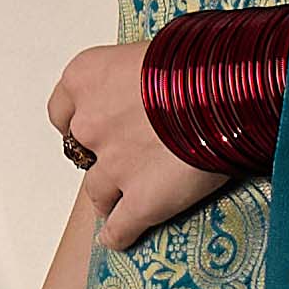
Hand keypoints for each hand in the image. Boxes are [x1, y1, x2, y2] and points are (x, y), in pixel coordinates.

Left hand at [49, 36, 225, 247]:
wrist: (227, 88)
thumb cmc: (200, 60)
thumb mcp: (155, 50)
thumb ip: (136, 76)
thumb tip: (146, 87)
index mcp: (86, 79)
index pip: (61, 111)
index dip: (81, 122)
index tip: (97, 126)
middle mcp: (90, 123)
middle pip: (82, 152)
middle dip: (101, 156)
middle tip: (130, 155)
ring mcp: (113, 166)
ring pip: (98, 194)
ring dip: (110, 197)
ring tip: (126, 200)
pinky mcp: (141, 201)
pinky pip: (119, 229)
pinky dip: (119, 236)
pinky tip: (120, 238)